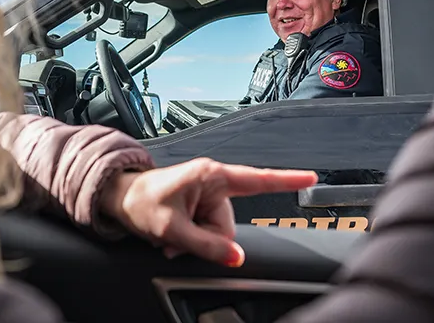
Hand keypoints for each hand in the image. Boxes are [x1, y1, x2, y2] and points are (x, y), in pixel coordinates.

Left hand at [99, 158, 316, 266]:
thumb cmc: (142, 201)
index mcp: (210, 176)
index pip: (256, 179)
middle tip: (176, 236)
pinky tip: (172, 233)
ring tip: (171, 233)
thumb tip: (236, 257)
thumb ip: (207, 244)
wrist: (122, 197)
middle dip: (206, 239)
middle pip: (229, 225)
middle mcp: (213, 182)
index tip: (310, 177)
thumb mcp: (172, 228)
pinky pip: (207, 230)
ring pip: (218, 232)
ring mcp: (207, 193)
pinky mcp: (201, 203)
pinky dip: (191, 238)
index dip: (286, 180)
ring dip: (195, 240)